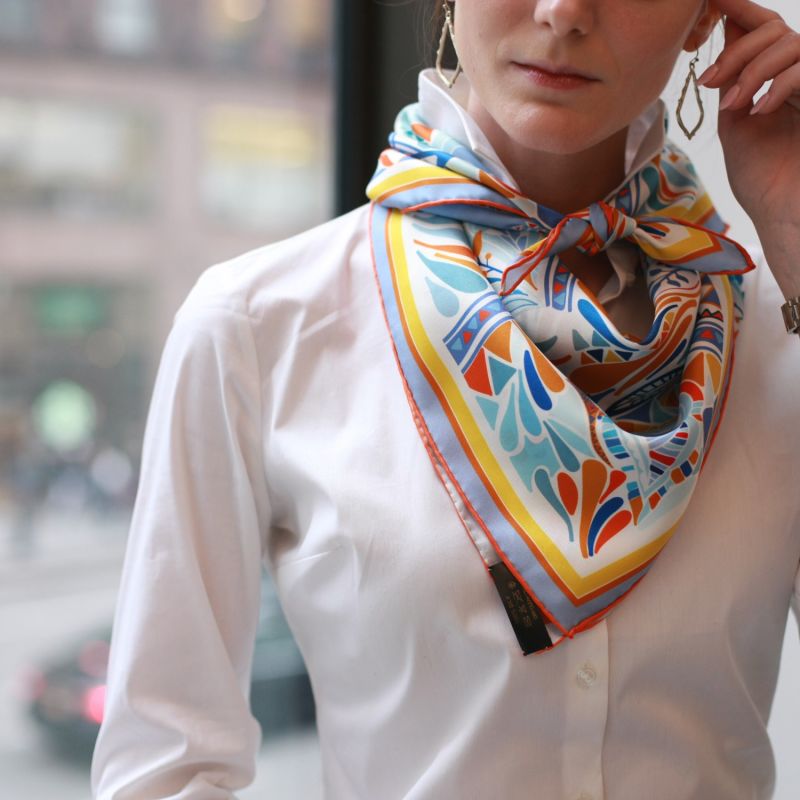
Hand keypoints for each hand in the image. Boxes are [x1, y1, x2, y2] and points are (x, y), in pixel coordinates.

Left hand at [696, 0, 799, 237]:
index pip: (763, 29)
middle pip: (773, 29)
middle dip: (736, 51)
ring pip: (789, 43)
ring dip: (752, 69)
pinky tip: (758, 110)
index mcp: (779, 76)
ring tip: (732, 105)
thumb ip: (732, 83)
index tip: (712, 1)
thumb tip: (722, 37)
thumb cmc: (762, 177)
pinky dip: (777, 85)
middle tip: (710, 81)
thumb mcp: (736, 123)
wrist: (785, 212)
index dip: (739, 9)